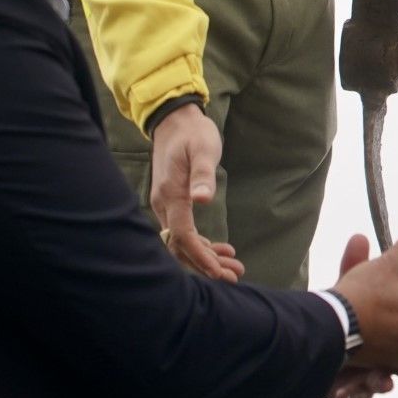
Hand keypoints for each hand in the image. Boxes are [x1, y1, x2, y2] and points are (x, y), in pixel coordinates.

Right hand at [150, 104, 236, 280]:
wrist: (176, 121)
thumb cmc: (193, 134)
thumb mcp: (204, 149)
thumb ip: (203, 175)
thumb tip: (203, 199)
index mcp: (171, 194)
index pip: (182, 235)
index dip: (199, 255)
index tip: (219, 271)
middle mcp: (164, 203)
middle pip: (181, 245)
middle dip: (205, 264)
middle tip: (234, 276)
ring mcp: (166, 204)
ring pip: (182, 241)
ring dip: (206, 256)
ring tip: (233, 268)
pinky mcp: (173, 202)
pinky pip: (183, 231)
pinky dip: (201, 243)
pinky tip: (220, 250)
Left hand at [325, 235, 397, 397]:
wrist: (313, 332)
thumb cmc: (343, 304)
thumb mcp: (349, 280)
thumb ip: (354, 259)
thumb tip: (358, 234)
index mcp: (397, 330)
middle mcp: (387, 355)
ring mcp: (367, 373)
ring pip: (383, 382)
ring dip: (384, 382)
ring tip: (384, 382)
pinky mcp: (348, 388)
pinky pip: (355, 396)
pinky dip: (355, 395)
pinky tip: (347, 393)